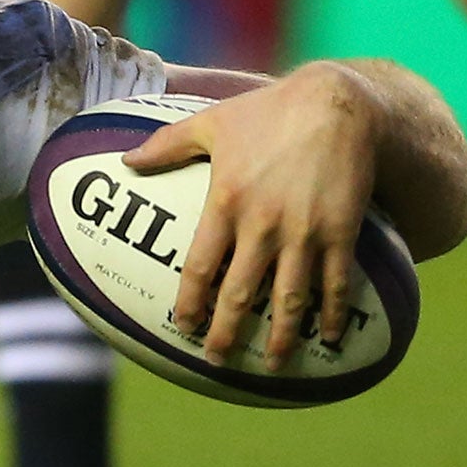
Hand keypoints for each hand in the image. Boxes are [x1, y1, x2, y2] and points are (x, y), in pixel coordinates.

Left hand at [125, 62, 382, 367]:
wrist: (337, 103)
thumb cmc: (269, 110)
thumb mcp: (211, 122)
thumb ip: (167, 146)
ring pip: (289, 299)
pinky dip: (332, 315)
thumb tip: (125, 161)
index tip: (183, 327)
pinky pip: (336, 284)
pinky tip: (327, 338)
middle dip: (226, 332)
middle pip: (239, 294)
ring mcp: (304, 232)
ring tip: (270, 363)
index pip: (200, 267)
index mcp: (225, 201)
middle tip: (216, 359)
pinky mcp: (341, 231)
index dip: (190, 303)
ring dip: (279, 337)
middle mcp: (263, 224)